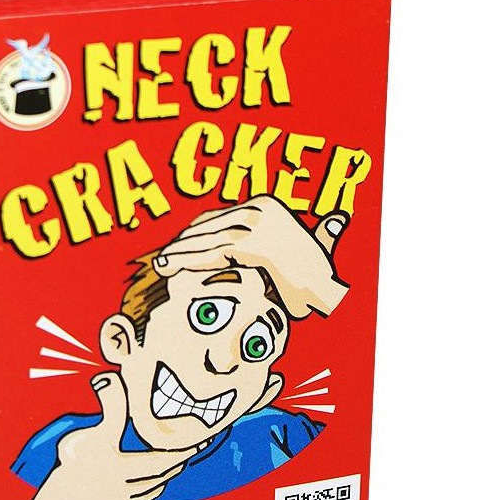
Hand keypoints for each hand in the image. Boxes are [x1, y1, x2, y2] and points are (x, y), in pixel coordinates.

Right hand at [30, 373, 207, 499]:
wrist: (57, 495)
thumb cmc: (75, 459)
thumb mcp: (95, 432)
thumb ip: (109, 407)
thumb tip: (108, 377)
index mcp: (122, 469)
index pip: (163, 461)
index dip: (181, 452)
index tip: (197, 443)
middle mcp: (127, 490)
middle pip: (161, 475)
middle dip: (176, 462)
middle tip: (190, 448)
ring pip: (154, 488)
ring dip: (165, 476)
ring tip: (174, 462)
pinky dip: (150, 490)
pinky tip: (152, 481)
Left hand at [154, 196, 348, 318]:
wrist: (329, 294)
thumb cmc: (319, 280)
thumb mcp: (309, 251)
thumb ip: (304, 236)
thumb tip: (339, 220)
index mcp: (267, 205)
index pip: (220, 217)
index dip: (194, 233)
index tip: (177, 247)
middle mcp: (260, 208)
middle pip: (209, 224)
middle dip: (183, 242)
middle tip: (162, 257)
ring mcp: (256, 224)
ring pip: (206, 238)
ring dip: (179, 252)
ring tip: (160, 264)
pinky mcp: (252, 244)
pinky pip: (212, 253)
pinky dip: (187, 261)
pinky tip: (169, 268)